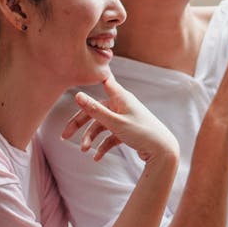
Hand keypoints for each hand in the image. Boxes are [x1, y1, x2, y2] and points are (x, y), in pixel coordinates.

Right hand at [60, 72, 179, 162]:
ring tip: (84, 150)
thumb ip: (95, 110)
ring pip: (101, 125)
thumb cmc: (142, 133)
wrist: (163, 152)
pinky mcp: (127, 131)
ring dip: (91, 138)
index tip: (80, 70)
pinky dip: (102, 146)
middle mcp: (122, 105)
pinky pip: (110, 137)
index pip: (104, 82)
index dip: (94, 77)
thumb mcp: (115, 122)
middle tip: (64, 136)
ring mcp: (124, 118)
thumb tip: (77, 95)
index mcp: (120, 98)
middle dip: (79, 123)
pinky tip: (97, 157)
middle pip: (95, 110)